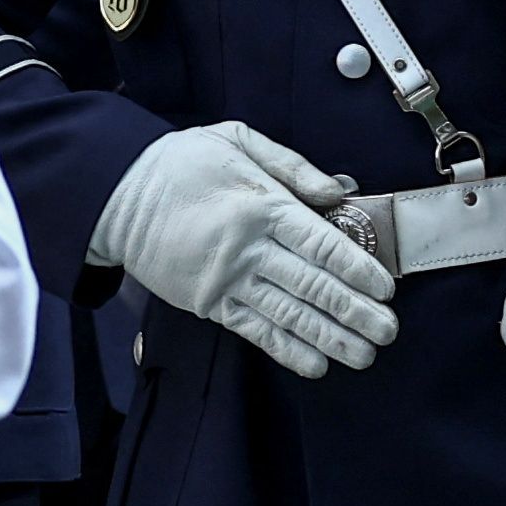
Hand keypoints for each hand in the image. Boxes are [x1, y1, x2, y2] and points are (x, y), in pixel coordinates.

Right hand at [91, 123, 397, 378]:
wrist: (117, 193)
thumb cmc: (182, 162)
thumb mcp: (239, 141)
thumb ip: (293, 166)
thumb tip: (340, 189)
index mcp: (262, 205)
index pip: (322, 242)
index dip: (357, 268)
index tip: (386, 287)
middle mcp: (248, 248)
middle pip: (313, 285)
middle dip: (355, 311)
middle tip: (387, 331)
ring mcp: (226, 279)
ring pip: (288, 315)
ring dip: (330, 338)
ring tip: (364, 355)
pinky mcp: (207, 301)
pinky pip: (254, 331)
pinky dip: (286, 350)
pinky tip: (315, 364)